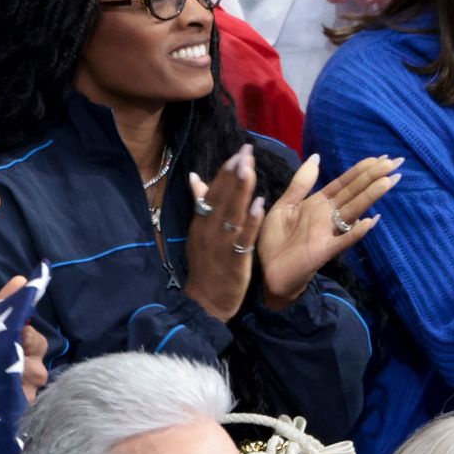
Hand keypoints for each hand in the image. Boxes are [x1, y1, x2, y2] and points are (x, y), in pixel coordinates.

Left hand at [0, 274, 48, 401]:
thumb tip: (21, 280)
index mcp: (19, 346)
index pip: (37, 338)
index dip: (27, 333)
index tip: (13, 330)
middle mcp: (27, 367)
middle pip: (41, 357)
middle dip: (24, 349)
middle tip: (3, 350)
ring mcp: (24, 389)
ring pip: (38, 375)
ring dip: (18, 369)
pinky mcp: (18, 408)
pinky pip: (27, 398)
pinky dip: (13, 391)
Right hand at [184, 144, 265, 321]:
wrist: (205, 302)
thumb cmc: (206, 266)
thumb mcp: (198, 233)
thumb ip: (200, 205)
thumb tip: (195, 177)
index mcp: (201, 222)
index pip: (213, 191)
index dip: (225, 171)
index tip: (238, 152)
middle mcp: (209, 229)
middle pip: (223, 197)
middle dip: (235, 173)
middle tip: (246, 151)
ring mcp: (221, 244)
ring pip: (232, 213)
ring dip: (241, 190)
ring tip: (250, 168)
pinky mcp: (234, 260)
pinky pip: (243, 237)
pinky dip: (250, 221)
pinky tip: (259, 205)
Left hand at [258, 154, 400, 307]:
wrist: (265, 270)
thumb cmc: (275, 240)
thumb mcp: (284, 206)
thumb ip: (300, 184)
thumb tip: (317, 157)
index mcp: (318, 204)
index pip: (344, 183)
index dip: (361, 170)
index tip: (382, 157)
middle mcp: (327, 216)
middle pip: (354, 193)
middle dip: (373, 177)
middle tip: (396, 162)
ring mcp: (328, 233)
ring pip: (353, 211)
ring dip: (370, 197)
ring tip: (388, 182)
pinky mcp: (324, 251)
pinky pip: (342, 240)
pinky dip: (355, 232)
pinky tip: (370, 221)